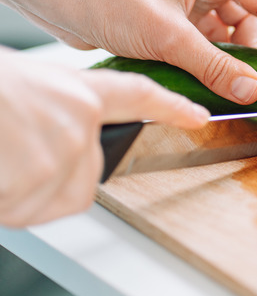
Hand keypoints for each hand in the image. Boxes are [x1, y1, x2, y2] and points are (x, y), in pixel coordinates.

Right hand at [0, 50, 209, 227]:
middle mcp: (78, 119)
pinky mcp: (39, 178)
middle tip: (13, 153)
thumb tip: (51, 136)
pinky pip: (25, 209)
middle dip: (53, 177)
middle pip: (88, 173)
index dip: (171, 107)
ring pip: (53, 195)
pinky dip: (4, 201)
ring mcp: (62, 151)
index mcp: (74, 90)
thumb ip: (53, 111)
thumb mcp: (20, 86)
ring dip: (19, 190)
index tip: (199, 114)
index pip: (139, 96)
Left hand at [29, 0, 256, 104]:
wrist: (63, 2)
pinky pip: (219, 44)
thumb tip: (254, 90)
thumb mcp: (167, 37)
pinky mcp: (187, 19)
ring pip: (240, 34)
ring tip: (245, 86)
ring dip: (244, 60)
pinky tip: (224, 81)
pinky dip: (223, 63)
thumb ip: (214, 65)